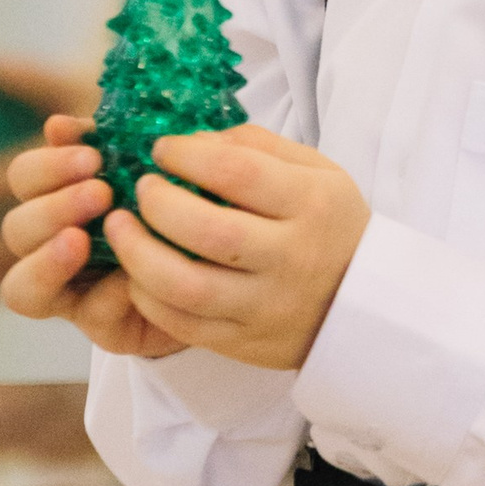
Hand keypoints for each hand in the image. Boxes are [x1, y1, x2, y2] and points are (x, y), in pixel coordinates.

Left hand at [1, 117, 368, 370]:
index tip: (162, 149)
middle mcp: (292, 258)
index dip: (187, 155)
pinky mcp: (246, 344)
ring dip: (138, 254)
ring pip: (187, 286)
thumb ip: (255, 147)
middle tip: (140, 188)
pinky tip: (137, 272)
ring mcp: (268, 306)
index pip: (237, 172)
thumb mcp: (314, 172)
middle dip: (157, 204)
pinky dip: (147, 296)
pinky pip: (183, 325)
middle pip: (208, 231)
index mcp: (312, 204)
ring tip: (119, 228)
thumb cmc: (327, 224)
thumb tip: (188, 141)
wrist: (365, 305)